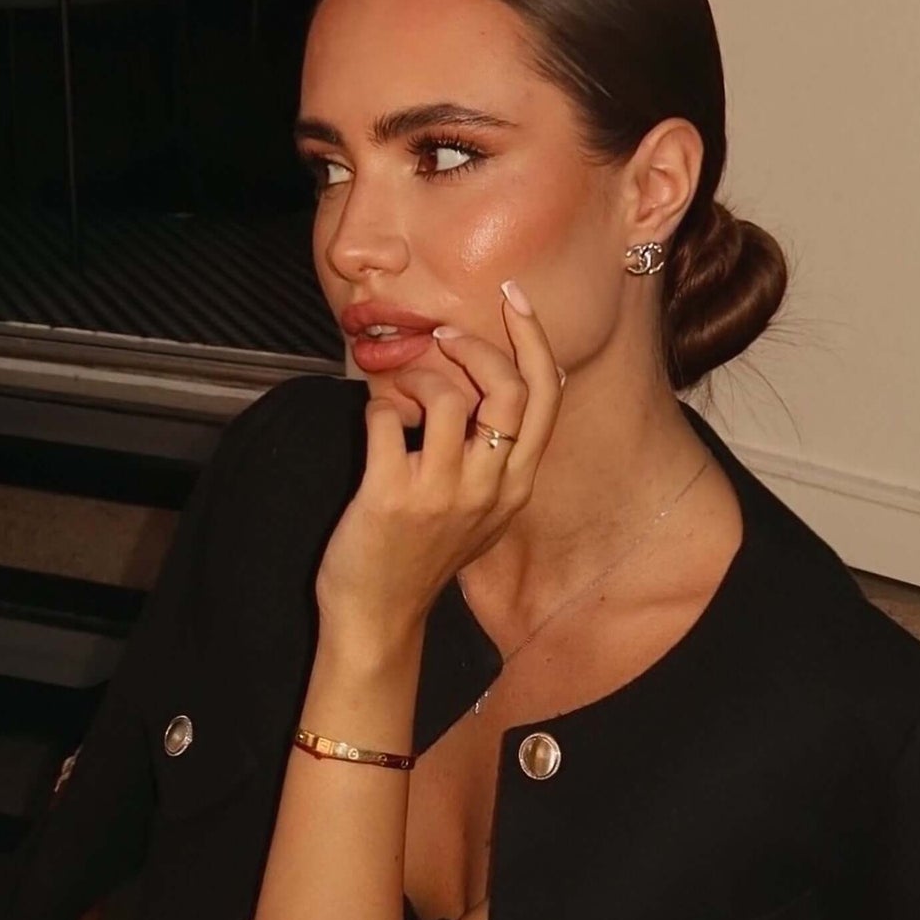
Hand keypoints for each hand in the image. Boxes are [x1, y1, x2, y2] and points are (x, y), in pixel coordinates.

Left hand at [315, 282, 562, 641]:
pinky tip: (376, 423)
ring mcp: (442, 493)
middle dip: (475, 346)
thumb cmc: (423, 559)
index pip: (543, 397)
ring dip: (417, 377)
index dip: (533, 340)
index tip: (515, 300)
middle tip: (442, 334)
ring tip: (400, 395)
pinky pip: (386, 417)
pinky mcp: (391, 496)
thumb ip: (495, 458)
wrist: (379, 618)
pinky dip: (376, 405)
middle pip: (509, 390)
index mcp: (516, 485)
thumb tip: (495, 389)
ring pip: (448, 398)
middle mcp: (489, 487)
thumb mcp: (481, 511)